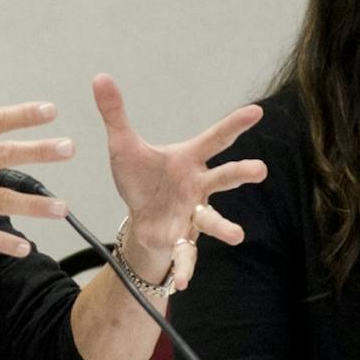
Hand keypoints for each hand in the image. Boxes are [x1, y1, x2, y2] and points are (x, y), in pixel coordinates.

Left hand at [94, 75, 267, 291]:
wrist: (140, 216)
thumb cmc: (141, 178)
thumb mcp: (123, 145)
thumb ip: (115, 113)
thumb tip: (99, 76)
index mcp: (189, 160)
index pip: (215, 138)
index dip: (235, 125)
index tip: (257, 111)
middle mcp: (198, 186)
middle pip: (224, 178)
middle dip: (240, 174)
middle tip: (260, 170)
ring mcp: (193, 213)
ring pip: (212, 218)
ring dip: (223, 227)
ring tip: (236, 235)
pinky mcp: (180, 238)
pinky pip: (186, 254)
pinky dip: (185, 268)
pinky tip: (183, 284)